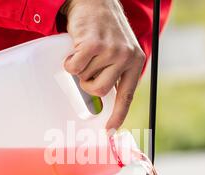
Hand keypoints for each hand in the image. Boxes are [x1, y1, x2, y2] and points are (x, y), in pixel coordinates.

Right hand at [61, 0, 145, 130]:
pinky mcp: (93, 45)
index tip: (110, 130)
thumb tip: (102, 100)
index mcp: (134, 62)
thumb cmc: (104, 30)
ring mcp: (110, 51)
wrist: (96, 2)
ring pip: (85, 78)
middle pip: (99, 91)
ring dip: (79, 68)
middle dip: (88, 83)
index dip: (118, 115)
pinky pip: (74, 68)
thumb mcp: (120, 51)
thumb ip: (116, 72)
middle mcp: (126, 58)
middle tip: (88, 68)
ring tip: (85, 51)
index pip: (126, 96)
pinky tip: (76, 48)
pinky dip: (69, 61)